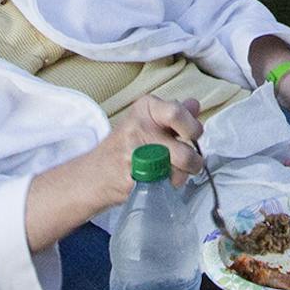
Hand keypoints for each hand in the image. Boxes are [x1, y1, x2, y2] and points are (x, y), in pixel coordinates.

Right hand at [25, 94, 203, 251]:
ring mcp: (134, 154)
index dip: (192, 127)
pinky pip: (165, 183)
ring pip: (178, 170)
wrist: (94, 173)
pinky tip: (160, 179)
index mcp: (145, 108)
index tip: (193, 135)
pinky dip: (169, 184)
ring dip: (182, 174)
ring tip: (172, 170)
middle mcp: (138, 128)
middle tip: (191, 160)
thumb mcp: (148, 120)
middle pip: (183, 149)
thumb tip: (194, 105)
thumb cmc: (126, 145)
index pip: (177, 113)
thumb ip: (175, 113)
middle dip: (193, 159)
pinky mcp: (132, 178)